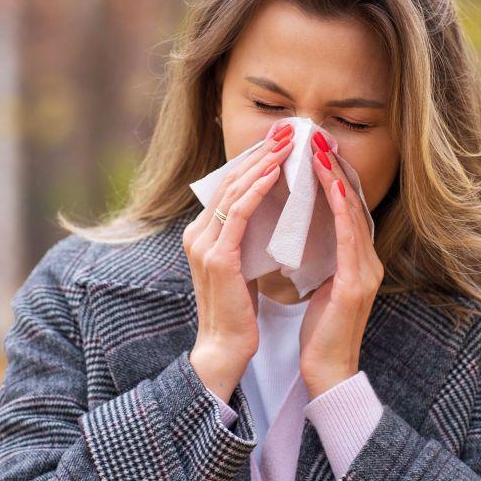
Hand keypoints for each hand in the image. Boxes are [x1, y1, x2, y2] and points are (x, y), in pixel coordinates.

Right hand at [184, 119, 295, 401]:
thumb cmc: (240, 312)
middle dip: (257, 155)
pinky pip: (238, 213)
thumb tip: (271, 213)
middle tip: (283, 132)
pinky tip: (274, 173)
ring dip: (260, 164)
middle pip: (228, 182)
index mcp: (202, 235)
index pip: (228, 188)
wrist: (226, 348)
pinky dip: (257, 189)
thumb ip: (247, 239)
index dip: (252, 162)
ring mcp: (204, 245)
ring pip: (233, 191)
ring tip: (283, 144)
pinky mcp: (218, 257)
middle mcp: (197, 234)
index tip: (277, 142)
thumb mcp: (243, 266)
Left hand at [299, 128, 383, 397]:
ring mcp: (365, 273)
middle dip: (337, 170)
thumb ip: (318, 257)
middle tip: (319, 139)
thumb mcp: (318, 285)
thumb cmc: (317, 331)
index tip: (317, 150)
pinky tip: (333, 191)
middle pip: (354, 205)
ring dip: (338, 182)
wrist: (326, 373)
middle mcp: (367, 262)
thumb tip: (300, 228)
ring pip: (354, 216)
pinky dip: (342, 213)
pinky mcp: (354, 287)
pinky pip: (349, 241)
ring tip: (322, 153)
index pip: (347, 210)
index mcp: (357, 262)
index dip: (334, 178)